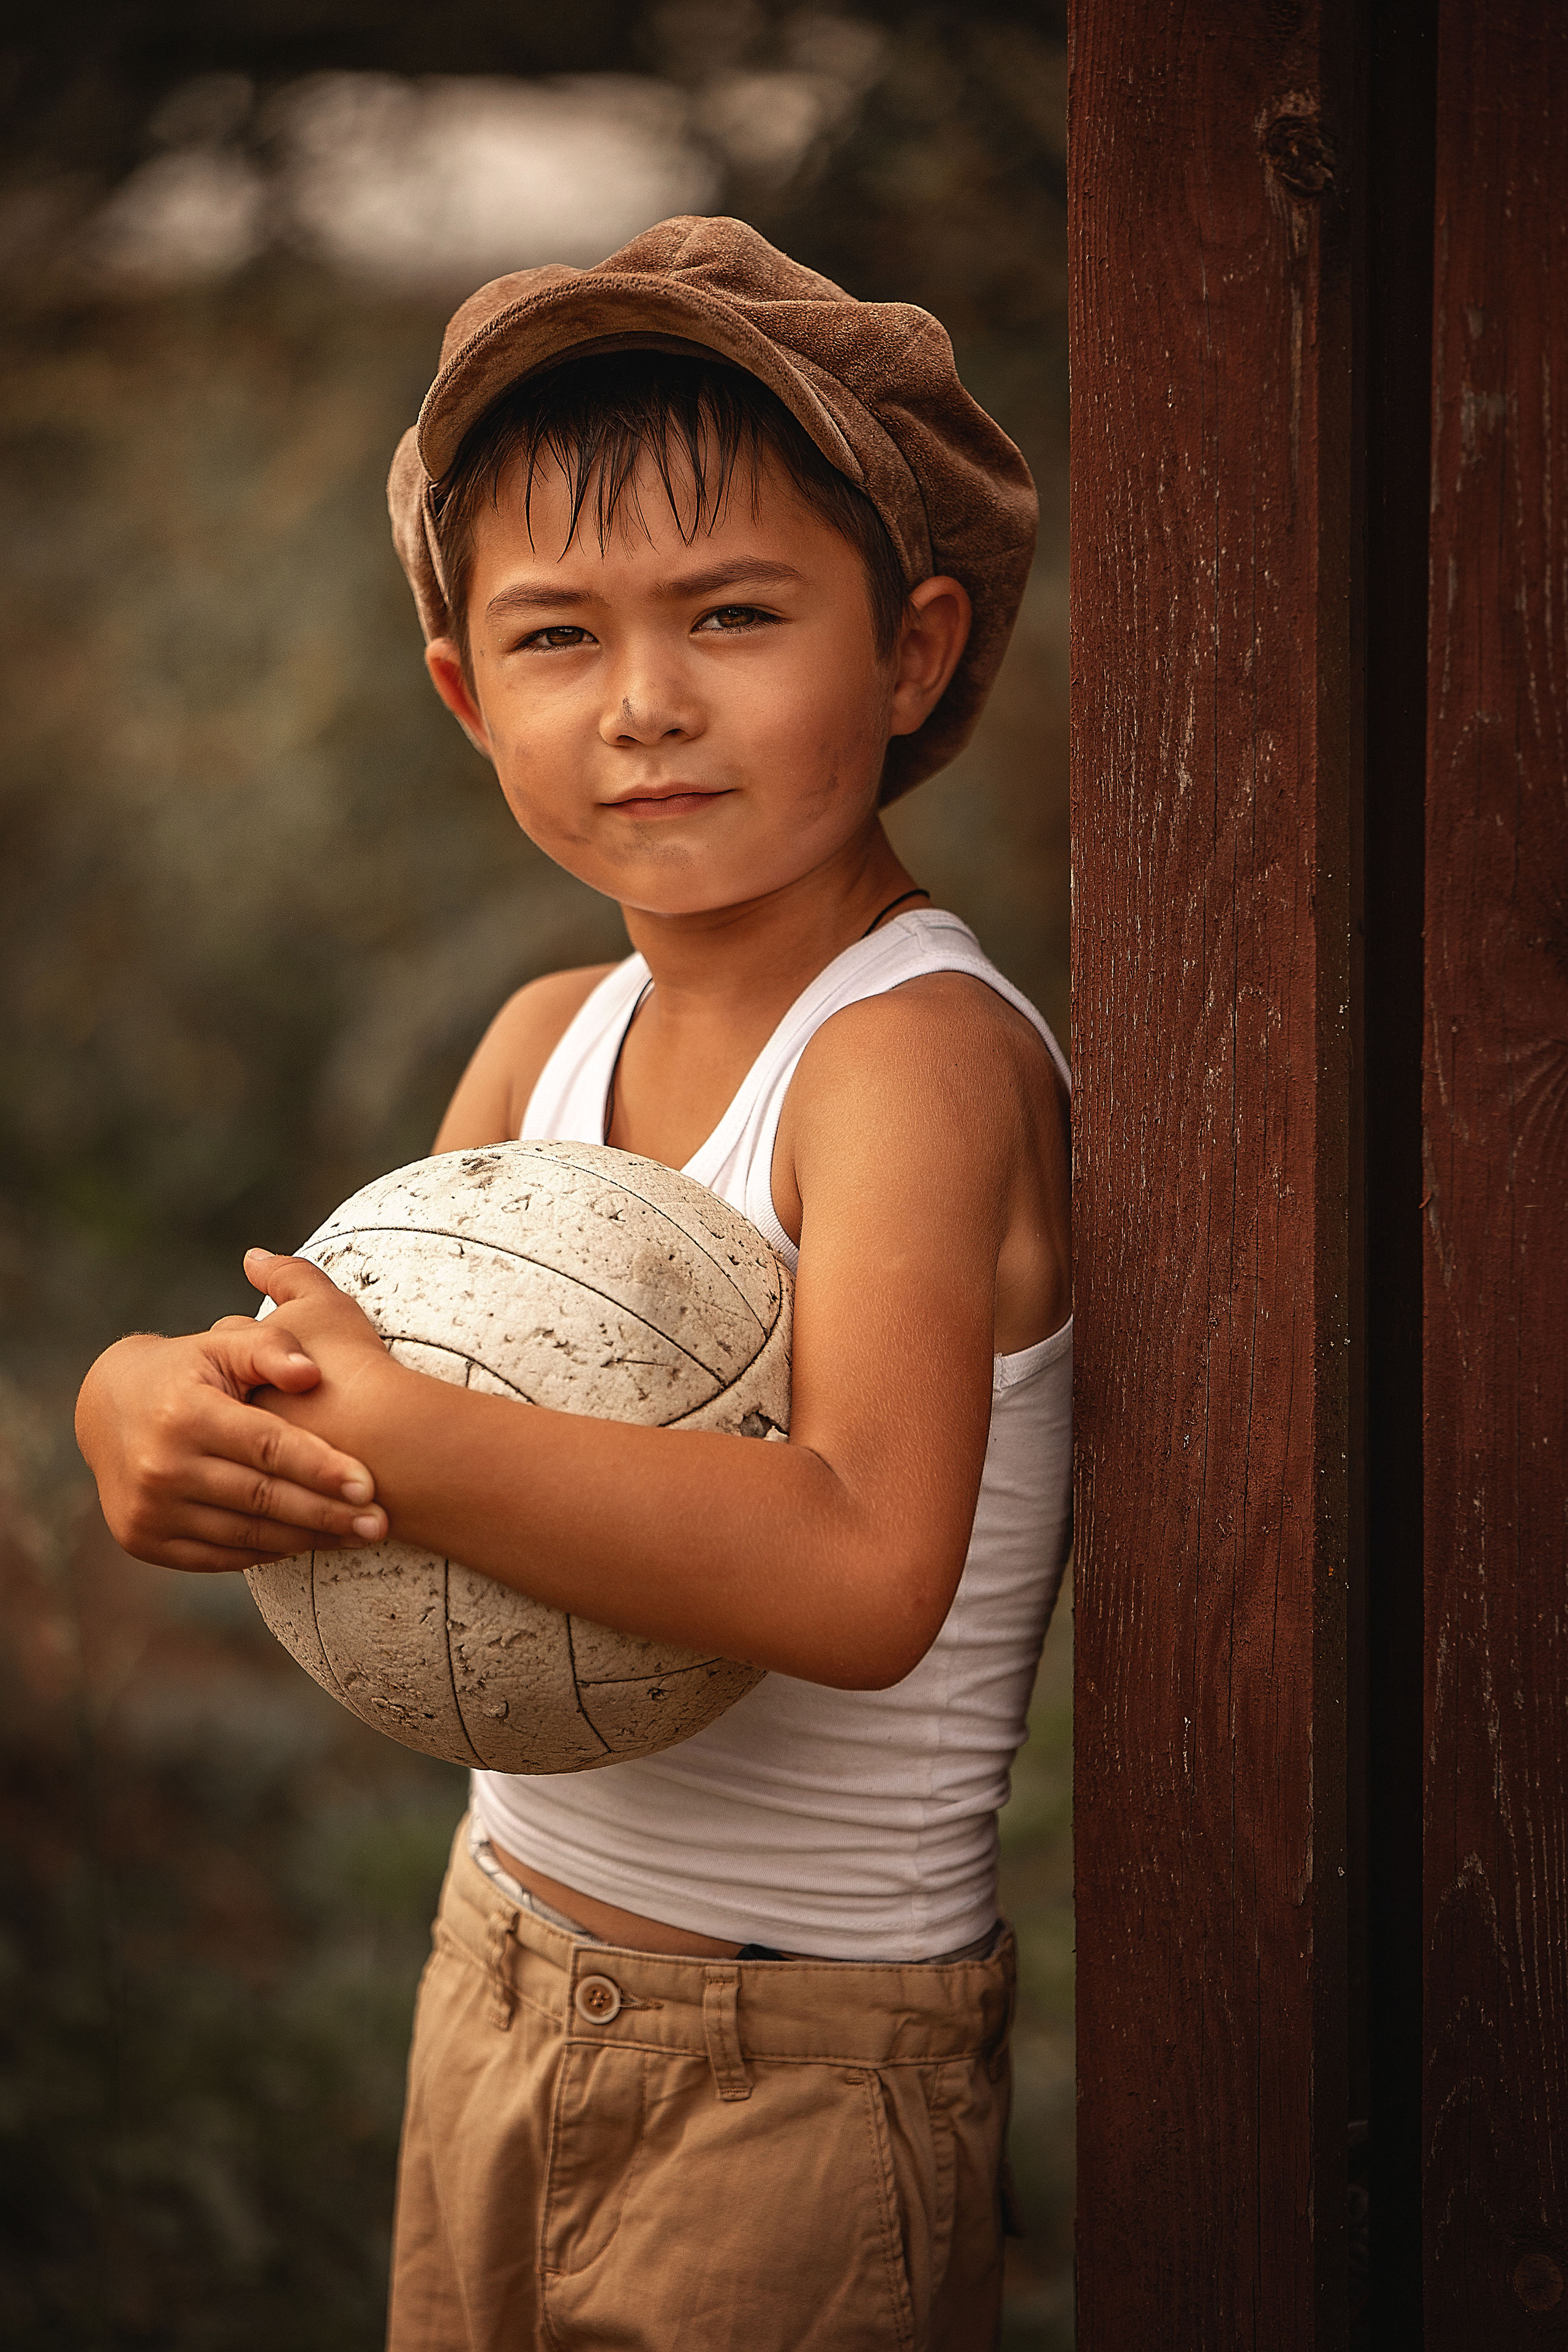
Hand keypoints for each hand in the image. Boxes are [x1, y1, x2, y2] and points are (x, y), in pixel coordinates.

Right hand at [75, 1262, 391, 1573]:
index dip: (321, 1467)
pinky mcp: (143, 1539)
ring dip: (307, 1539)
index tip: (369, 1485)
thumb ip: (270, 1348)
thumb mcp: (220, 1344)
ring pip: (246, 1535)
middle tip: (379, 1525)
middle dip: (327, 1514)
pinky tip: (307, 1544)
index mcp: (184, 1415)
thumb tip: (311, 1373)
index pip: (266, 1447)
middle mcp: (160, 1467)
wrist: (107, 1407)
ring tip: (358, 1537)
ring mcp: (148, 1510)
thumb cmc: (185, 1370)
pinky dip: (267, 1552)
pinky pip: (220, 1556)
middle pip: (262, 1498)